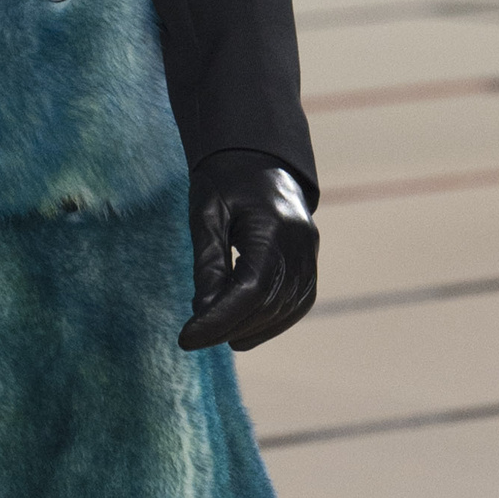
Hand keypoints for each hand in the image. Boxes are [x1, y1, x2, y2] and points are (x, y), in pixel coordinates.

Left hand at [178, 155, 317, 354]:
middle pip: (267, 304)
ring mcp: (311, 255)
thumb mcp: (206, 214)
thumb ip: (207, 262)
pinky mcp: (311, 264)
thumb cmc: (226, 181)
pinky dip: (270, 323)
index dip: (219, 319)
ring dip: (249, 329)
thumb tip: (203, 310)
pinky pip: (296, 304)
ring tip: (214, 335)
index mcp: (273, 228)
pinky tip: (242, 331)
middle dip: (228, 328)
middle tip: (194, 338)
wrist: (260, 159)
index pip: (249, 289)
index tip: (187, 338)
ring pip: (284, 310)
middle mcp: (300, 245)